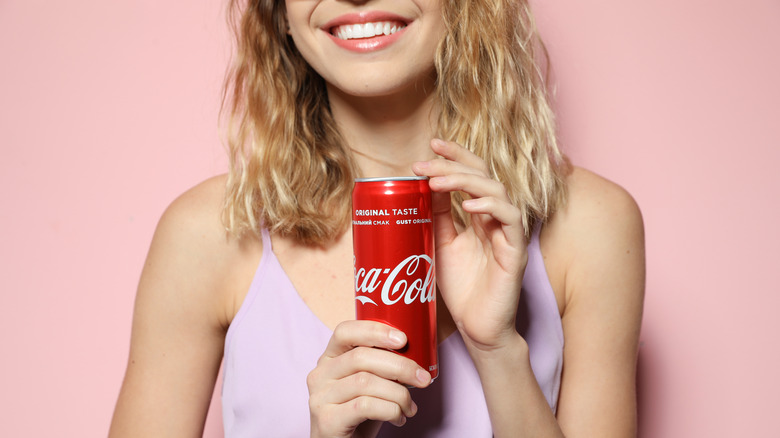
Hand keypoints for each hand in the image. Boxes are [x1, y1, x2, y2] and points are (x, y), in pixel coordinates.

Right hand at [307, 320, 431, 437]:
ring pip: (366, 382)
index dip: (375, 331)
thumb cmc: (359, 415)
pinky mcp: (327, 420)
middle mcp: (320, 374)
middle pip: (361, 357)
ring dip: (398, 394)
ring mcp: (320, 397)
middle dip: (399, 366)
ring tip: (410, 407)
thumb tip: (415, 352)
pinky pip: (365, 406)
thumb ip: (380, 365)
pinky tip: (399, 417)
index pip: (345, 331)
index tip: (403, 339)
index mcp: (329, 358)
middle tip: (423, 378)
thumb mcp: (369, 384)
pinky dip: (390, 410)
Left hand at [412, 139, 527, 351]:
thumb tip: (424, 186)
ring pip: (497, 191)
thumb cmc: (461, 291)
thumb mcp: (440, 246)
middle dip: (454, 163)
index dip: (456, 156)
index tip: (430, 146)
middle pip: (484, 175)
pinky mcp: (515, 252)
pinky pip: (511, 220)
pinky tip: (468, 205)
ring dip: (466, 181)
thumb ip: (437, 217)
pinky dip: (491, 206)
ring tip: (438, 181)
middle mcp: (496, 220)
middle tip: (424, 161)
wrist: (477, 329)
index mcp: (480, 216)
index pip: (473, 175)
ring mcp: (508, 234)